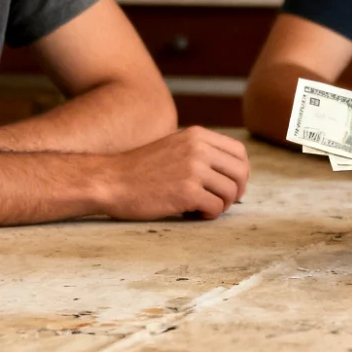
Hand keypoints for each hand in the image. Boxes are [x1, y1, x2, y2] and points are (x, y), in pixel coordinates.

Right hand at [102, 126, 250, 220]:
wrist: (110, 181)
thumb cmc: (140, 170)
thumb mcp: (174, 147)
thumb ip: (200, 152)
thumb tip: (232, 172)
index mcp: (197, 136)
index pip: (239, 152)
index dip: (240, 172)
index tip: (230, 185)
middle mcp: (199, 149)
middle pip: (241, 172)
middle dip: (236, 191)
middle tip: (221, 201)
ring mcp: (194, 169)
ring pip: (231, 192)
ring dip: (222, 205)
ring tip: (203, 208)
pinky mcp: (187, 192)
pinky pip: (216, 208)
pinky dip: (209, 215)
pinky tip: (193, 214)